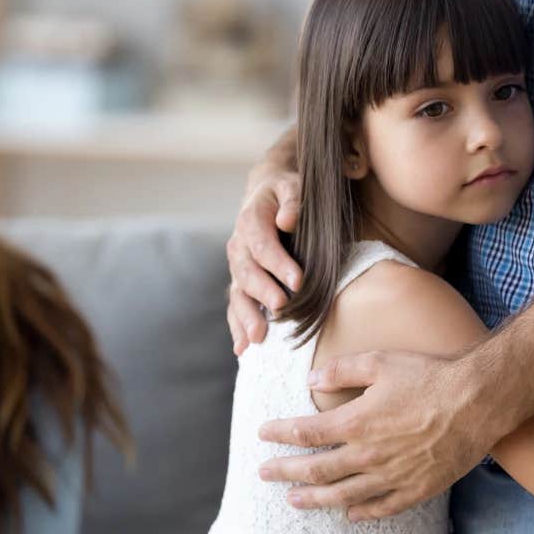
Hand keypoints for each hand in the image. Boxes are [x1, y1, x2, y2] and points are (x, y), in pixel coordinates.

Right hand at [226, 163, 303, 354]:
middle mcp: (238, 246)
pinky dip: (237, 326)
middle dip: (263, 292)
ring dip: (246, 316)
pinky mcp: (240, 282)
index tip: (298, 281)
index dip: (278, 264)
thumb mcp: (292, 185)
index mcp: (250, 221)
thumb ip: (292, 199)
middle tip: (281, 309)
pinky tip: (242, 349)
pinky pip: (236, 305)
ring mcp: (237, 267)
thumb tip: (287, 220)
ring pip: (238, 294)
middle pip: (247, 273)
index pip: (262, 245)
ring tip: (258, 338)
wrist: (267, 194)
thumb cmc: (286, 192)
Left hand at [257, 351, 503, 521]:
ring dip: (314, 499)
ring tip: (293, 501)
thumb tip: (312, 379)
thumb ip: (343, 369)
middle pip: (317, 470)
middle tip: (264, 474)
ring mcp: (392, 476)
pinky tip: (349, 514)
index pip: (307, 432)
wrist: (478, 401)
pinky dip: (362, 513)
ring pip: (343, 495)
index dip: (281, 434)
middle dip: (286, 472)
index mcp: (357, 421)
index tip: (263, 434)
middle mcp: (369, 454)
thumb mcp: (382, 361)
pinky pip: (382, 508)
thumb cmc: (430, 376)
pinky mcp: (417, 488)